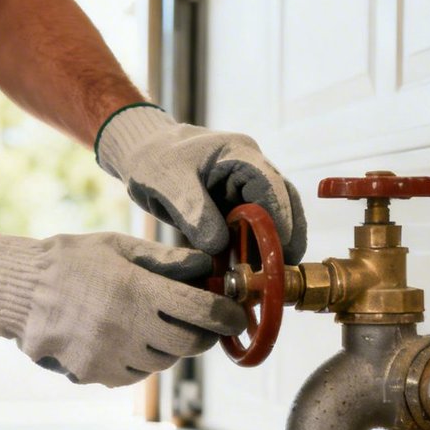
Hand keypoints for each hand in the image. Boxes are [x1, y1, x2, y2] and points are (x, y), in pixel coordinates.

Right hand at [0, 232, 245, 387]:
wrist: (20, 292)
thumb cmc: (72, 261)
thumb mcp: (119, 247)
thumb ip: (166, 260)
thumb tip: (206, 268)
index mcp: (137, 291)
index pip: (201, 311)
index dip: (227, 315)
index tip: (236, 316)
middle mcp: (127, 328)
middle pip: (189, 345)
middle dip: (204, 335)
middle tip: (205, 324)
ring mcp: (111, 356)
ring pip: (163, 363)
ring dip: (171, 348)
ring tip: (157, 325)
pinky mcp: (96, 374)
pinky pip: (136, 374)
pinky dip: (143, 360)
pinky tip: (130, 338)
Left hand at [95, 104, 306, 263]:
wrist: (142, 154)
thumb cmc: (154, 159)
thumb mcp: (167, 182)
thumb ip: (193, 211)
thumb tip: (219, 246)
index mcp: (239, 153)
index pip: (270, 184)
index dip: (279, 216)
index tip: (280, 246)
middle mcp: (250, 169)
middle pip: (283, 200)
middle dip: (287, 234)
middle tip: (285, 269)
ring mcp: (246, 187)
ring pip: (273, 216)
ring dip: (274, 243)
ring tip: (274, 276)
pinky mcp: (236, 205)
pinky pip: (253, 228)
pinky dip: (255, 248)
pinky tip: (254, 272)